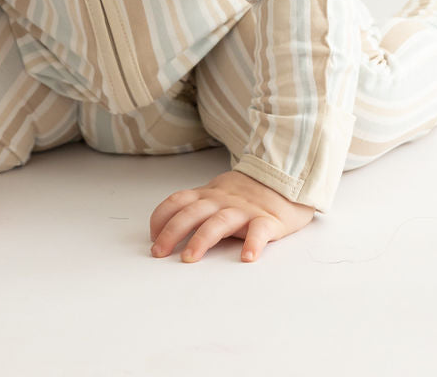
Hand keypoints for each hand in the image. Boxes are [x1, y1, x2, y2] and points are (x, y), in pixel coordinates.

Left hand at [149, 169, 314, 262]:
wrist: (285, 178)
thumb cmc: (246, 193)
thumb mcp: (217, 193)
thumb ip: (197, 206)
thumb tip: (167, 229)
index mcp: (208, 194)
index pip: (178, 201)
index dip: (161, 218)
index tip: (152, 237)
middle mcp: (222, 200)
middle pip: (192, 213)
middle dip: (172, 232)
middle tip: (159, 253)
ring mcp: (244, 209)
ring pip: (219, 222)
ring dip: (202, 240)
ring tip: (190, 258)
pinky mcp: (267, 219)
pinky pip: (259, 231)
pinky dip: (253, 243)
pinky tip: (247, 257)